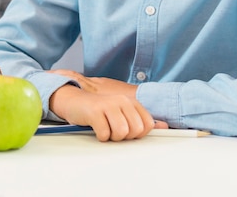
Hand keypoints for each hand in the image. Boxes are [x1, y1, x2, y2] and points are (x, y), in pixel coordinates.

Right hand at [48, 70, 168, 141]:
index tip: (126, 130)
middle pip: (135, 131)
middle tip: (112, 129)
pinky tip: (95, 127)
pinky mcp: (95, 112)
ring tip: (104, 128)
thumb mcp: (121, 112)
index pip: (147, 125)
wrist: (73, 100)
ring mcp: (108, 105)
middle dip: (124, 136)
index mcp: (130, 102)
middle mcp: (121, 101)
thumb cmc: (98, 109)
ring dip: (111, 136)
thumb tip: (163, 127)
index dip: (137, 133)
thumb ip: (141, 119)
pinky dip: (100, 136)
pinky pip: (105, 134)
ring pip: (121, 133)